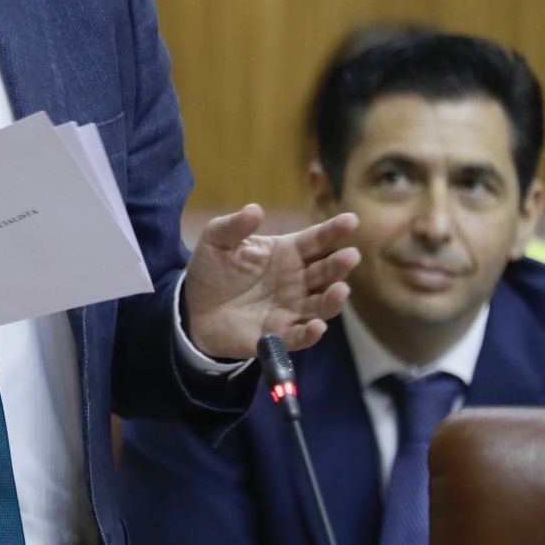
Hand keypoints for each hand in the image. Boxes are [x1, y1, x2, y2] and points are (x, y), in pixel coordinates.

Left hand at [183, 204, 359, 359]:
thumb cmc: (212, 269)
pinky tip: (317, 327)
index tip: (351, 220)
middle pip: (325, 272)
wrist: (192, 307)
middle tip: (351, 255)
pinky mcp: (278, 335)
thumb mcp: (218, 240)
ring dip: (333, 299)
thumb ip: (236, 225)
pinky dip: (311, 334)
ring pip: (321, 305)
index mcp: (288, 252)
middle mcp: (297, 281)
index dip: (333, 230)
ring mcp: (291, 309)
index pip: (316, 240)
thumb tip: (255, 209)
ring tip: (341, 290)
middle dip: (340, 264)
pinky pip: (300, 336)